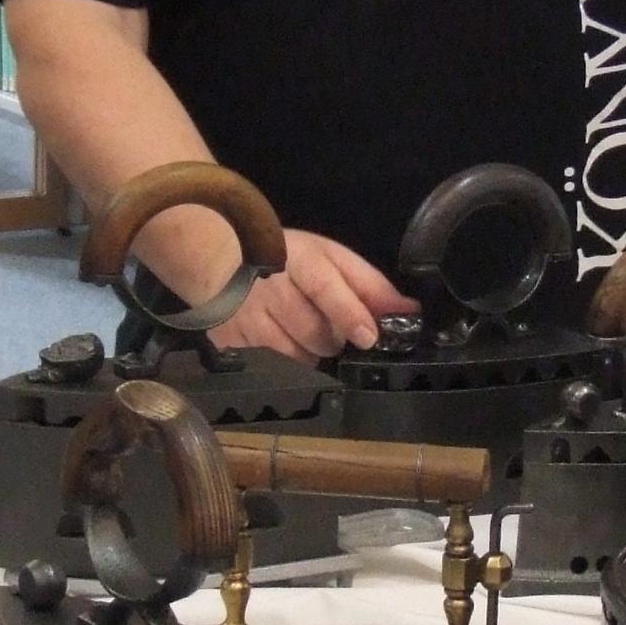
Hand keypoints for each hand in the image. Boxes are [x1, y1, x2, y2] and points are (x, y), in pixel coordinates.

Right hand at [133, 204, 415, 359]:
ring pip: (295, 356)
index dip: (348, 312)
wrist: (216, 260)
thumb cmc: (284, 258)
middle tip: (330, 325)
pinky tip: (278, 338)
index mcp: (298, 259)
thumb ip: (369, 285)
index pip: (324, 286)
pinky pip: (271, 366)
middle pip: (315, 332)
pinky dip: (284, 359)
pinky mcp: (230, 341)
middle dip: (334, 338)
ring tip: (302, 329)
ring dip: (309, 352)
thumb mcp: (329, 258)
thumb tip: (409, 312)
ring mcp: (246, 317)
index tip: (368, 336)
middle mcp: (270, 288)